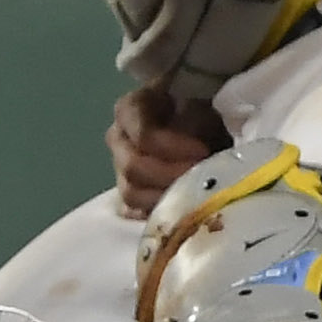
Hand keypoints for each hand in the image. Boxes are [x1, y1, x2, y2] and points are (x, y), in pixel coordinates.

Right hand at [108, 86, 214, 216]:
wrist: (201, 130)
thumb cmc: (199, 113)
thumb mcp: (201, 107)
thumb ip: (197, 120)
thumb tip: (203, 146)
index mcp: (129, 110)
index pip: (141, 134)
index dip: (171, 146)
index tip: (202, 151)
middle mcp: (118, 140)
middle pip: (132, 167)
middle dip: (170, 176)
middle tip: (202, 179)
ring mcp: (119, 170)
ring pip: (131, 193)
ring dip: (166, 198)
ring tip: (196, 196)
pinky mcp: (128, 195)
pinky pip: (134, 212)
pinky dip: (156, 214)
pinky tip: (179, 211)